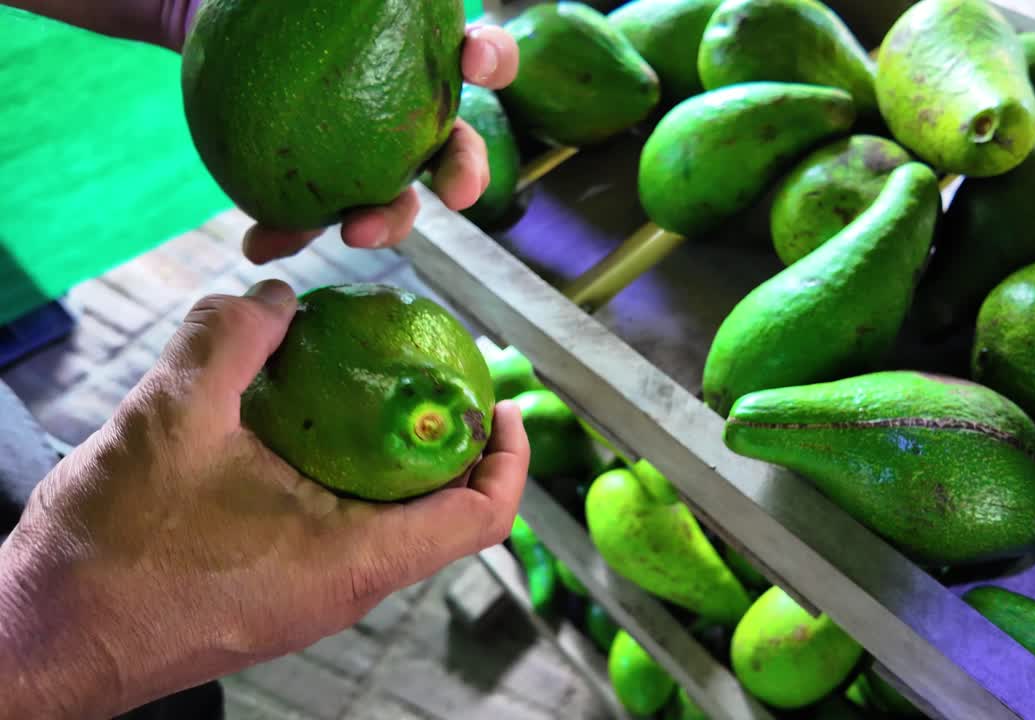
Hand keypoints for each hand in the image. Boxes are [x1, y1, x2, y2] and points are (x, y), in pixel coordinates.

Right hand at [0, 280, 528, 718]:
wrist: (41, 640)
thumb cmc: (110, 552)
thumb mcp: (171, 418)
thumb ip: (232, 339)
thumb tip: (278, 294)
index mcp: (355, 560)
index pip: (479, 518)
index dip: (509, 459)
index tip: (505, 404)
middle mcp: (348, 588)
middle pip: (441, 516)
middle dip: (450, 445)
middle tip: (434, 375)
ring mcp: (312, 597)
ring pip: (385, 522)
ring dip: (390, 459)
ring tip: (370, 389)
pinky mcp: (275, 593)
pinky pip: (336, 529)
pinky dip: (339, 475)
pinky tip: (298, 427)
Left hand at [242, 24, 520, 263]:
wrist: (226, 38)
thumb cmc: (282, 5)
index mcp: (427, 65)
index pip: (481, 57)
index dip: (490, 59)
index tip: (474, 64)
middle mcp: (413, 124)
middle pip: (457, 154)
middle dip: (467, 175)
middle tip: (459, 197)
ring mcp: (370, 164)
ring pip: (396, 204)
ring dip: (385, 225)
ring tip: (353, 233)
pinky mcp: (318, 193)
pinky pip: (307, 220)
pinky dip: (285, 234)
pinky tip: (258, 245)